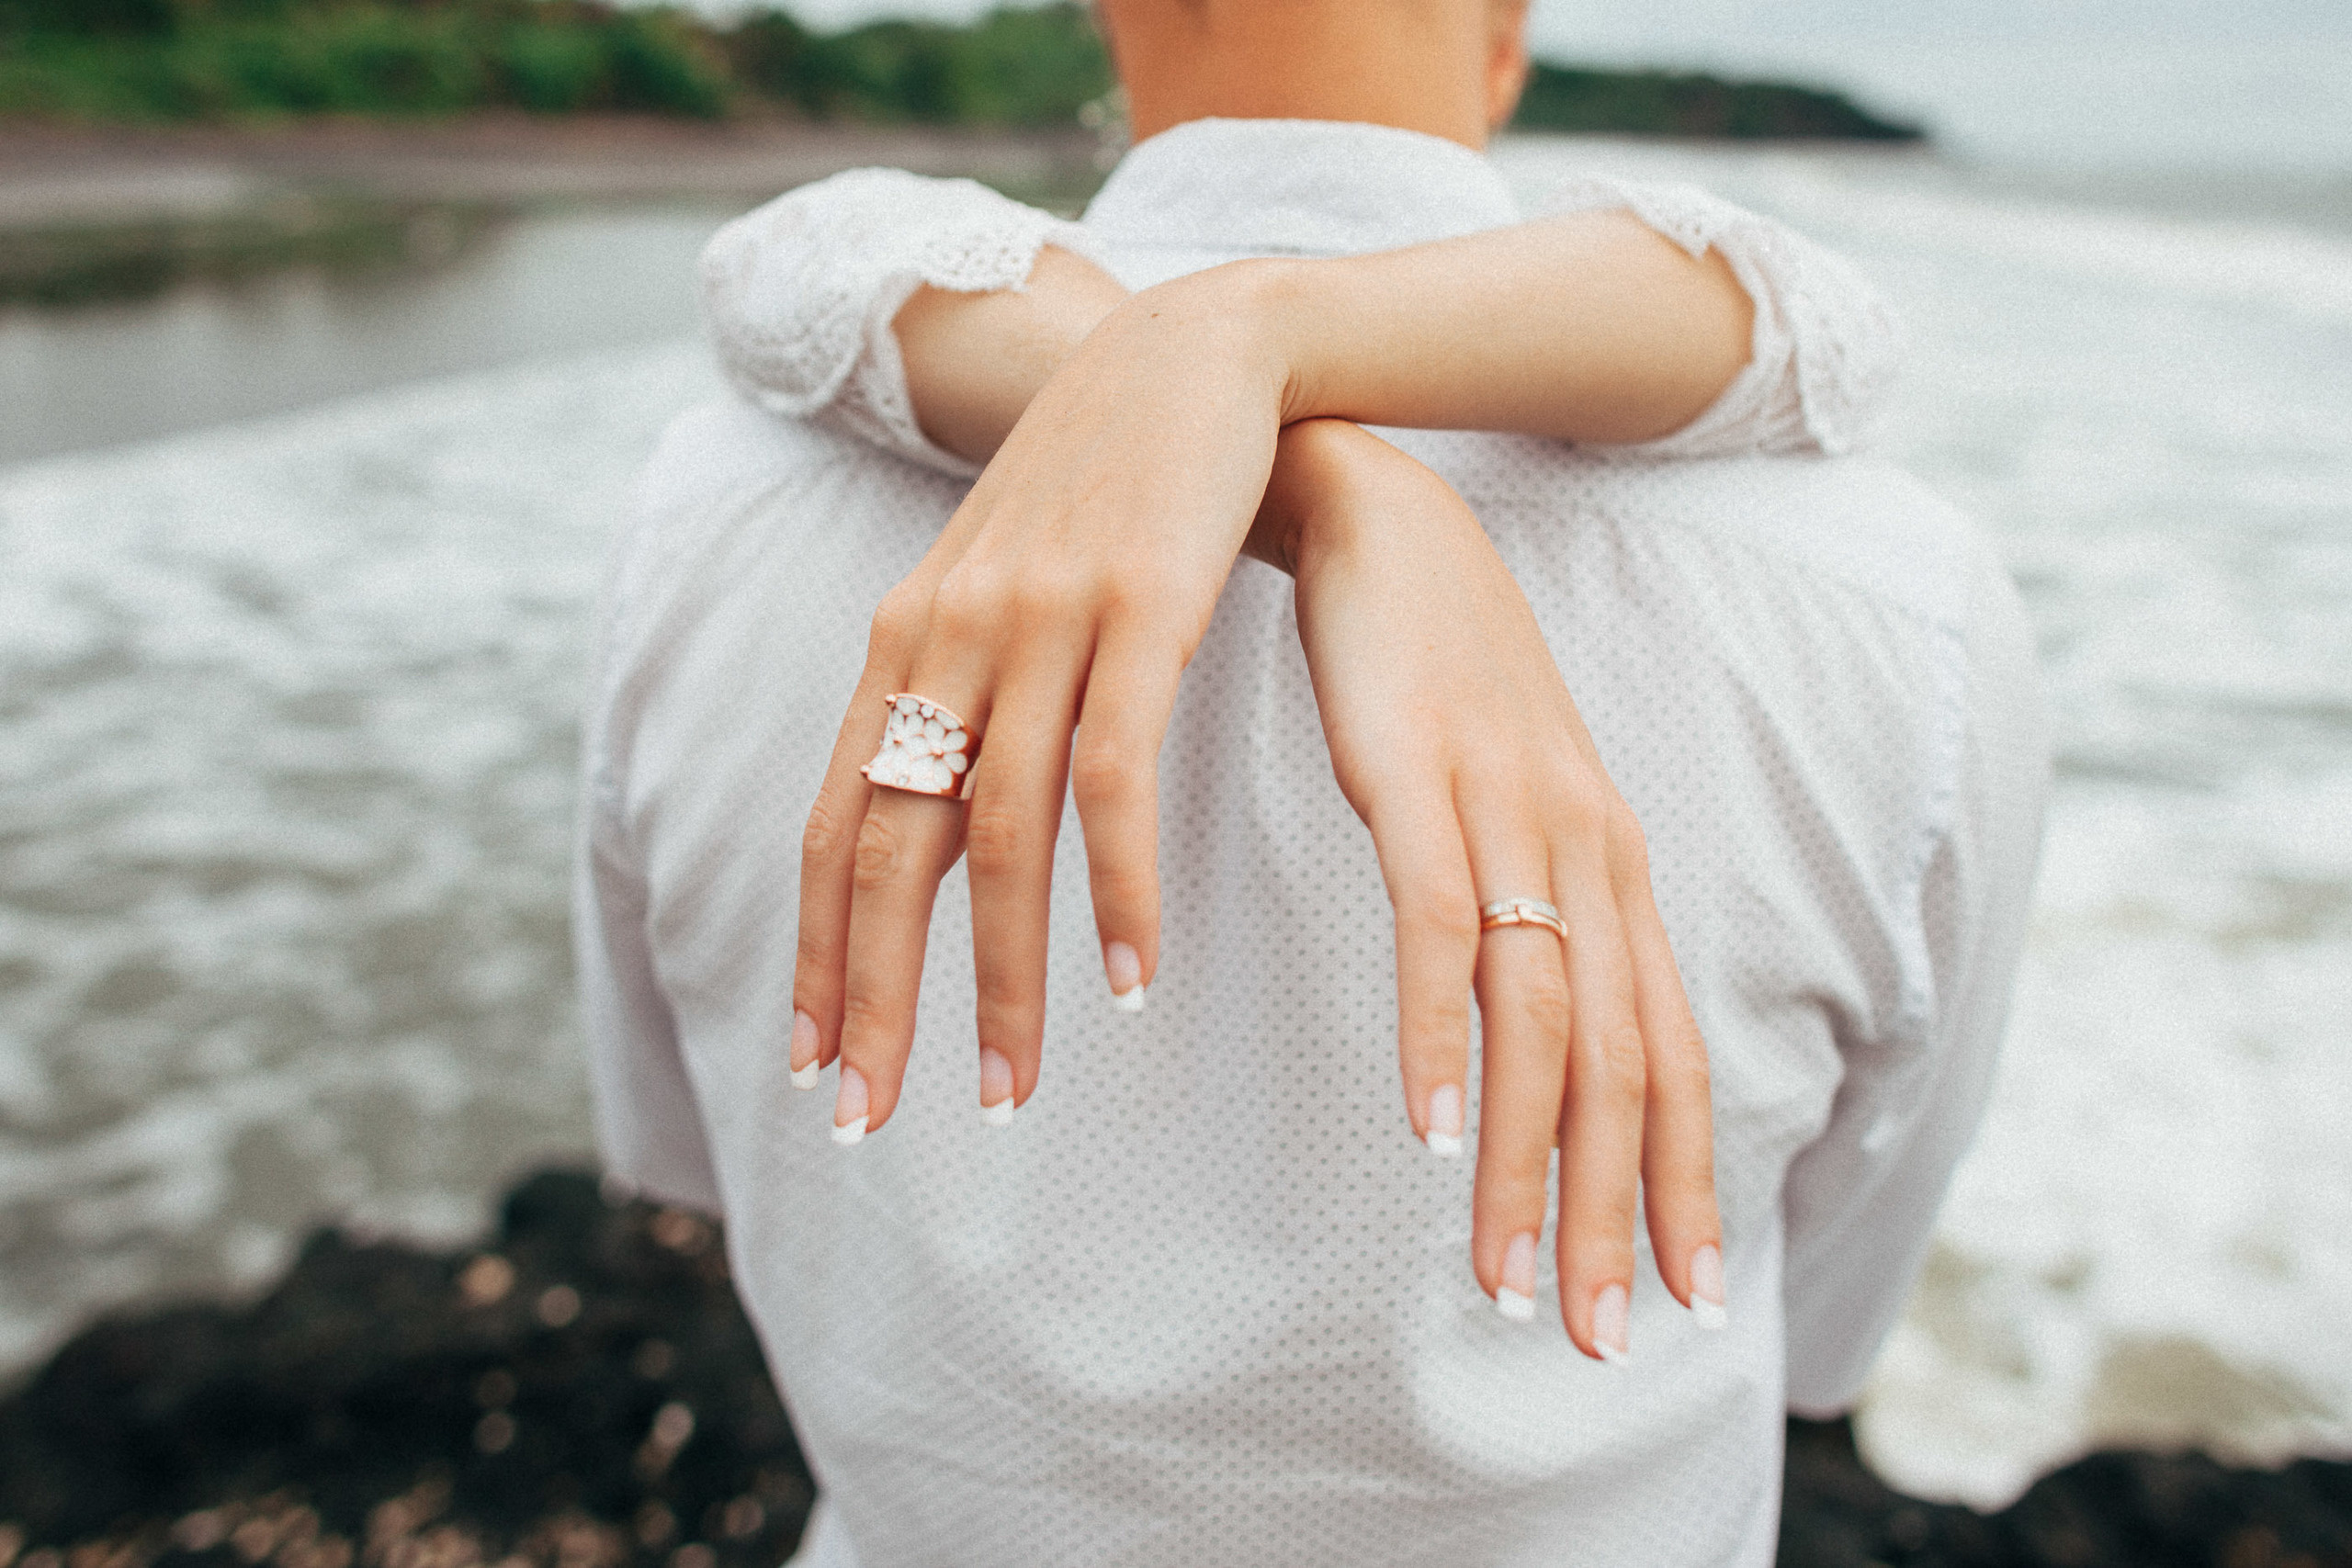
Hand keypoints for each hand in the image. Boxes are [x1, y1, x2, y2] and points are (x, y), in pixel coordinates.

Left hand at [790, 283, 1292, 1136]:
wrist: (1187, 356)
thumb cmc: (1095, 492)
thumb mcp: (998, 592)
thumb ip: (959, 702)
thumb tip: (937, 830)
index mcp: (904, 643)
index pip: (835, 825)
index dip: (817, 952)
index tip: (813, 1063)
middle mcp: (949, 638)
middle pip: (891, 848)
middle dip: (873, 999)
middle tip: (867, 1122)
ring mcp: (1040, 622)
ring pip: (999, 833)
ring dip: (1002, 979)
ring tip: (1013, 1090)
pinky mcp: (1138, 609)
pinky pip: (1113, 774)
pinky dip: (1116, 886)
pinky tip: (1128, 977)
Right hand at [1267, 419, 1725, 1357]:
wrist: (1378, 514)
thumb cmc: (1434, 668)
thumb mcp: (1503, 794)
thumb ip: (1525, 897)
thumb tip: (1522, 1011)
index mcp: (1609, 862)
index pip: (1667, 1049)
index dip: (1677, 1177)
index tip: (1679, 1293)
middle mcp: (1586, 849)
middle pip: (1623, 1062)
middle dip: (1614, 1210)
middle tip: (1597, 1336)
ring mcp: (1510, 813)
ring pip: (1546, 1019)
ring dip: (1526, 1160)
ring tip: (1502, 1276)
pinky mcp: (1418, 778)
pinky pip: (1444, 927)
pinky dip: (1443, 1035)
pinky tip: (1428, 1127)